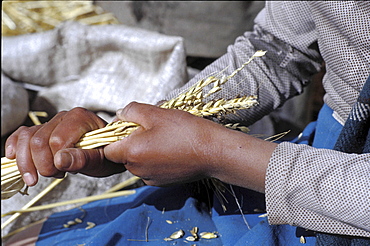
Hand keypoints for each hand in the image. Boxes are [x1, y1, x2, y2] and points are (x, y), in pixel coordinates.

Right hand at [5, 107, 125, 185]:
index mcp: (80, 118)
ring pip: (26, 137)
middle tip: (55, 176)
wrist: (109, 149)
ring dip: (26, 161)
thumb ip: (84, 158)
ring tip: (37, 177)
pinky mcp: (43, 130)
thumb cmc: (107, 153)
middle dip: (41, 164)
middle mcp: (64, 116)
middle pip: (38, 140)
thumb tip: (59, 160)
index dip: (55, 162)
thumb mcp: (102, 160)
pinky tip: (11, 158)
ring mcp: (52, 122)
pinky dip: (14, 146)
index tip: (63, 173)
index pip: (56, 141)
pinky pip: (22, 134)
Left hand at [104, 102, 277, 190]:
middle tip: (151, 126)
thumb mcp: (155, 112)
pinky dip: (155, 158)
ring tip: (164, 136)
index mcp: (131, 153)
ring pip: (137, 161)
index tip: (128, 124)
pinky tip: (171, 148)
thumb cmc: (186, 131)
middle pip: (123, 154)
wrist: (213, 152)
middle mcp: (137, 170)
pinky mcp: (163, 182)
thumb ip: (131, 111)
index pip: (107, 148)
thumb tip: (119, 114)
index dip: (114, 135)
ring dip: (144, 148)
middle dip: (131, 140)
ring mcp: (150, 178)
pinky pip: (150, 168)